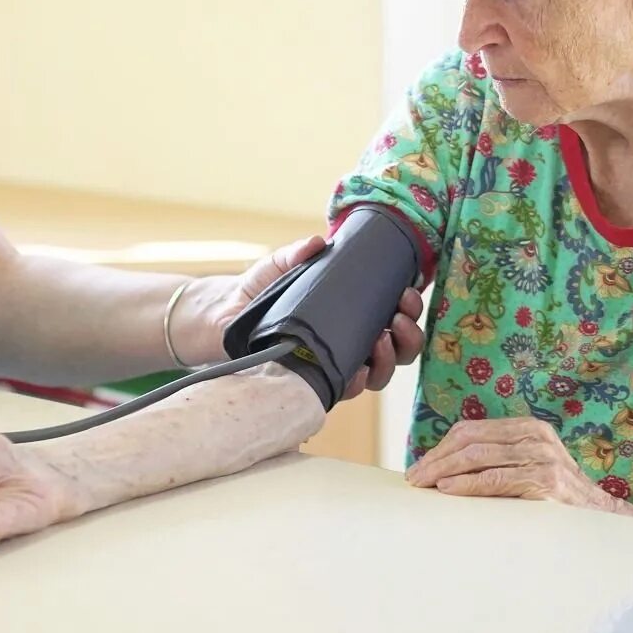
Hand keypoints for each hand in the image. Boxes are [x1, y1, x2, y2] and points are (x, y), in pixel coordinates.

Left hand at [190, 235, 425, 398]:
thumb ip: (297, 254)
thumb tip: (318, 242)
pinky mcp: (315, 383)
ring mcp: (336, 365)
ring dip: (391, 358)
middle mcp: (351, 342)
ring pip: (381, 373)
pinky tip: (360, 369)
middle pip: (398, 348)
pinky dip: (360, 381)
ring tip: (382, 339)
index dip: (409, 308)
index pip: (394, 315)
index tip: (408, 293)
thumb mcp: (279, 266)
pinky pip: (347, 390)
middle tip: (398, 317)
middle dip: (409, 334)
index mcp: (352, 313)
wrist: (222, 317)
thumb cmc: (257, 291)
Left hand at [405, 417, 619, 510]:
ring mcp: (543, 457)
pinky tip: (449, 490)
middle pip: (470, 440)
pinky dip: (468, 484)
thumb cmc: (559, 501)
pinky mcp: (546, 480)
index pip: (472, 430)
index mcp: (528, 428)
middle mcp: (535, 436)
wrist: (604, 521)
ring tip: (424, 484)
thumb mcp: (530, 469)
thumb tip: (445, 471)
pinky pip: (496, 479)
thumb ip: (499, 461)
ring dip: (444, 470)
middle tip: (414, 478)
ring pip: (479, 456)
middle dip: (436, 459)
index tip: (419, 466)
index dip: (441, 448)